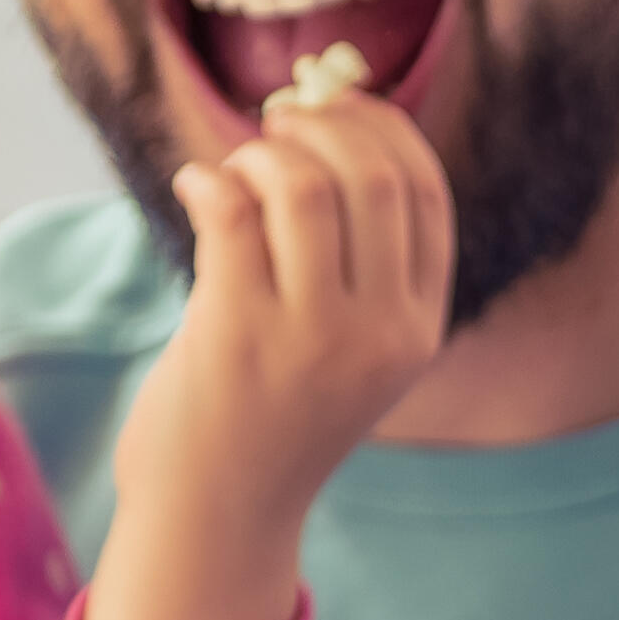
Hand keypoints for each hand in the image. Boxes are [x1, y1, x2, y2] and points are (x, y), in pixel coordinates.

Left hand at [86, 74, 453, 619]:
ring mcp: (312, 337)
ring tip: (232, 174)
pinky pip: (232, 213)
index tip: (332, 104)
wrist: (219, 515)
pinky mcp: (238, 336)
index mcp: (419, 327)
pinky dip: (209, 180)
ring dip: (258, 156)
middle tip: (274, 121)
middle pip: (373, 177)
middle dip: (321, 125)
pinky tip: (194, 187)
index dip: (379, 127)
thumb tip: (326, 126)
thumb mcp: (353, 348)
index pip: (424, 191)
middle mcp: (380, 332)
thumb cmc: (274, 416)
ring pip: (302, 187)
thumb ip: (360, 262)